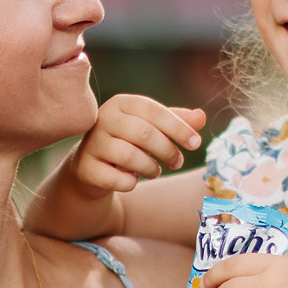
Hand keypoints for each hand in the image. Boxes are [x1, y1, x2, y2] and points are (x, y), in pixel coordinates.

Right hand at [59, 95, 203, 194]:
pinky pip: (117, 179)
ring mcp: (92, 144)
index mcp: (122, 103)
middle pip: (144, 134)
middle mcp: (104, 119)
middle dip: (167, 151)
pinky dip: (131, 183)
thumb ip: (177, 121)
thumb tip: (202, 116)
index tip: (196, 143)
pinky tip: (132, 180)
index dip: (179, 127)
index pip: (154, 110)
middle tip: (177, 162)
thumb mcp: (152, 127)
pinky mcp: (86, 168)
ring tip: (154, 171)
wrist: (91, 168)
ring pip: (131, 157)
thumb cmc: (128, 142)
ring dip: (151, 169)